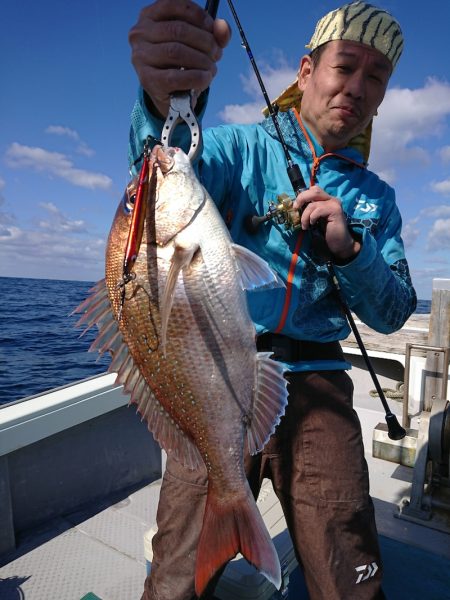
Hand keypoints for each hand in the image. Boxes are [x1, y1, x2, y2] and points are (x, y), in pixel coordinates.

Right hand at [129, 0, 230, 116]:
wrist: (171, 97)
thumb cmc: (182, 64)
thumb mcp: (197, 44)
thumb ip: (213, 33)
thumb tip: (222, 27)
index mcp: (150, 16)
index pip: (175, 5)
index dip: (199, 16)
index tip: (213, 29)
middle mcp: (140, 33)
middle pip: (178, 30)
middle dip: (205, 41)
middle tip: (217, 54)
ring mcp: (140, 57)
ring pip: (176, 52)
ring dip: (202, 61)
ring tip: (211, 68)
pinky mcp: (147, 80)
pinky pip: (175, 77)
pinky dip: (196, 77)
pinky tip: (205, 79)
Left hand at [293, 186, 360, 261]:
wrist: (339, 243)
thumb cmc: (327, 232)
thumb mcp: (315, 218)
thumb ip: (310, 210)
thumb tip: (295, 206)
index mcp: (327, 199)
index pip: (314, 190)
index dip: (303, 195)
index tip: (296, 206)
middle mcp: (331, 199)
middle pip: (314, 190)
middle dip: (301, 198)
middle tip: (295, 208)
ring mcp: (334, 204)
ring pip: (313, 204)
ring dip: (305, 216)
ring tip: (305, 226)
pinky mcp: (335, 210)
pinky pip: (318, 210)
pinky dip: (312, 218)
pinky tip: (313, 225)